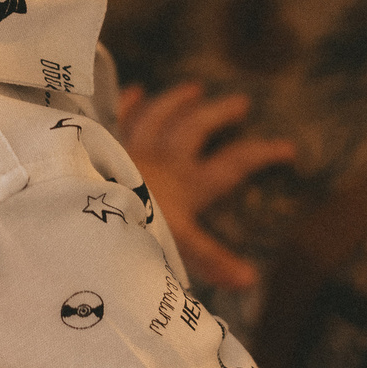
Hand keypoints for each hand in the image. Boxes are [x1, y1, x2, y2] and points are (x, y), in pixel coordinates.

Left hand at [117, 82, 295, 289]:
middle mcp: (162, 160)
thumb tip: (250, 279)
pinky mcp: (100, 144)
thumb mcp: (177, 248)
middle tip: (240, 102)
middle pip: (196, 128)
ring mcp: (130, 148)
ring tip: (193, 88)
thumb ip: (212, 261)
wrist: (79, 204)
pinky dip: (127, 105)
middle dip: (219, 114)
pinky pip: (117, 118)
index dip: (261, 154)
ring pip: (159, 116)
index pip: (232, 165)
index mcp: (185, 186)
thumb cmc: (130, 229)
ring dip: (177, 101)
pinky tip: (133, 92)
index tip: (287, 147)